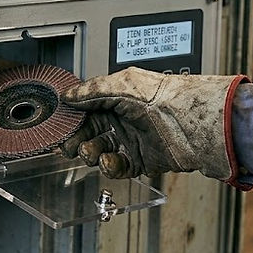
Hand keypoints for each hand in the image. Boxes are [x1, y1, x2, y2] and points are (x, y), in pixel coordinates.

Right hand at [59, 67, 248, 184]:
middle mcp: (123, 118)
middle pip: (90, 133)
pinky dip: (110, 167)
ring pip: (101, 151)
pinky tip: (110, 161)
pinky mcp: (142, 160)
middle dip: (78, 140)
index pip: (85, 110)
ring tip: (91, 152)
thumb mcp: (121, 85)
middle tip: (70, 145)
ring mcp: (132, 139)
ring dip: (92, 154)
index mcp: (116, 98)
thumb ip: (90, 91)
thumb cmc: (164, 96)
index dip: (72, 119)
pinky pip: (119, 167)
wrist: (191, 122)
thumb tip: (68, 95)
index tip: (60, 128)